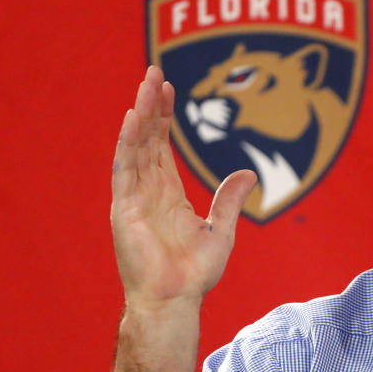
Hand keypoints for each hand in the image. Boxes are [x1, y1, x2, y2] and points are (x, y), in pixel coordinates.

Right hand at [110, 67, 256, 309]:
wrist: (176, 299)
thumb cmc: (195, 272)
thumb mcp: (221, 229)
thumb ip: (230, 199)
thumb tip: (249, 173)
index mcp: (167, 194)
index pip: (162, 146)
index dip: (166, 117)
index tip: (171, 89)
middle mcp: (147, 190)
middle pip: (147, 138)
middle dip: (152, 105)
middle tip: (156, 71)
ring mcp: (133, 198)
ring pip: (135, 146)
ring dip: (141, 114)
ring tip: (147, 84)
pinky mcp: (123, 208)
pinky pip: (124, 169)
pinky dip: (128, 143)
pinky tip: (133, 118)